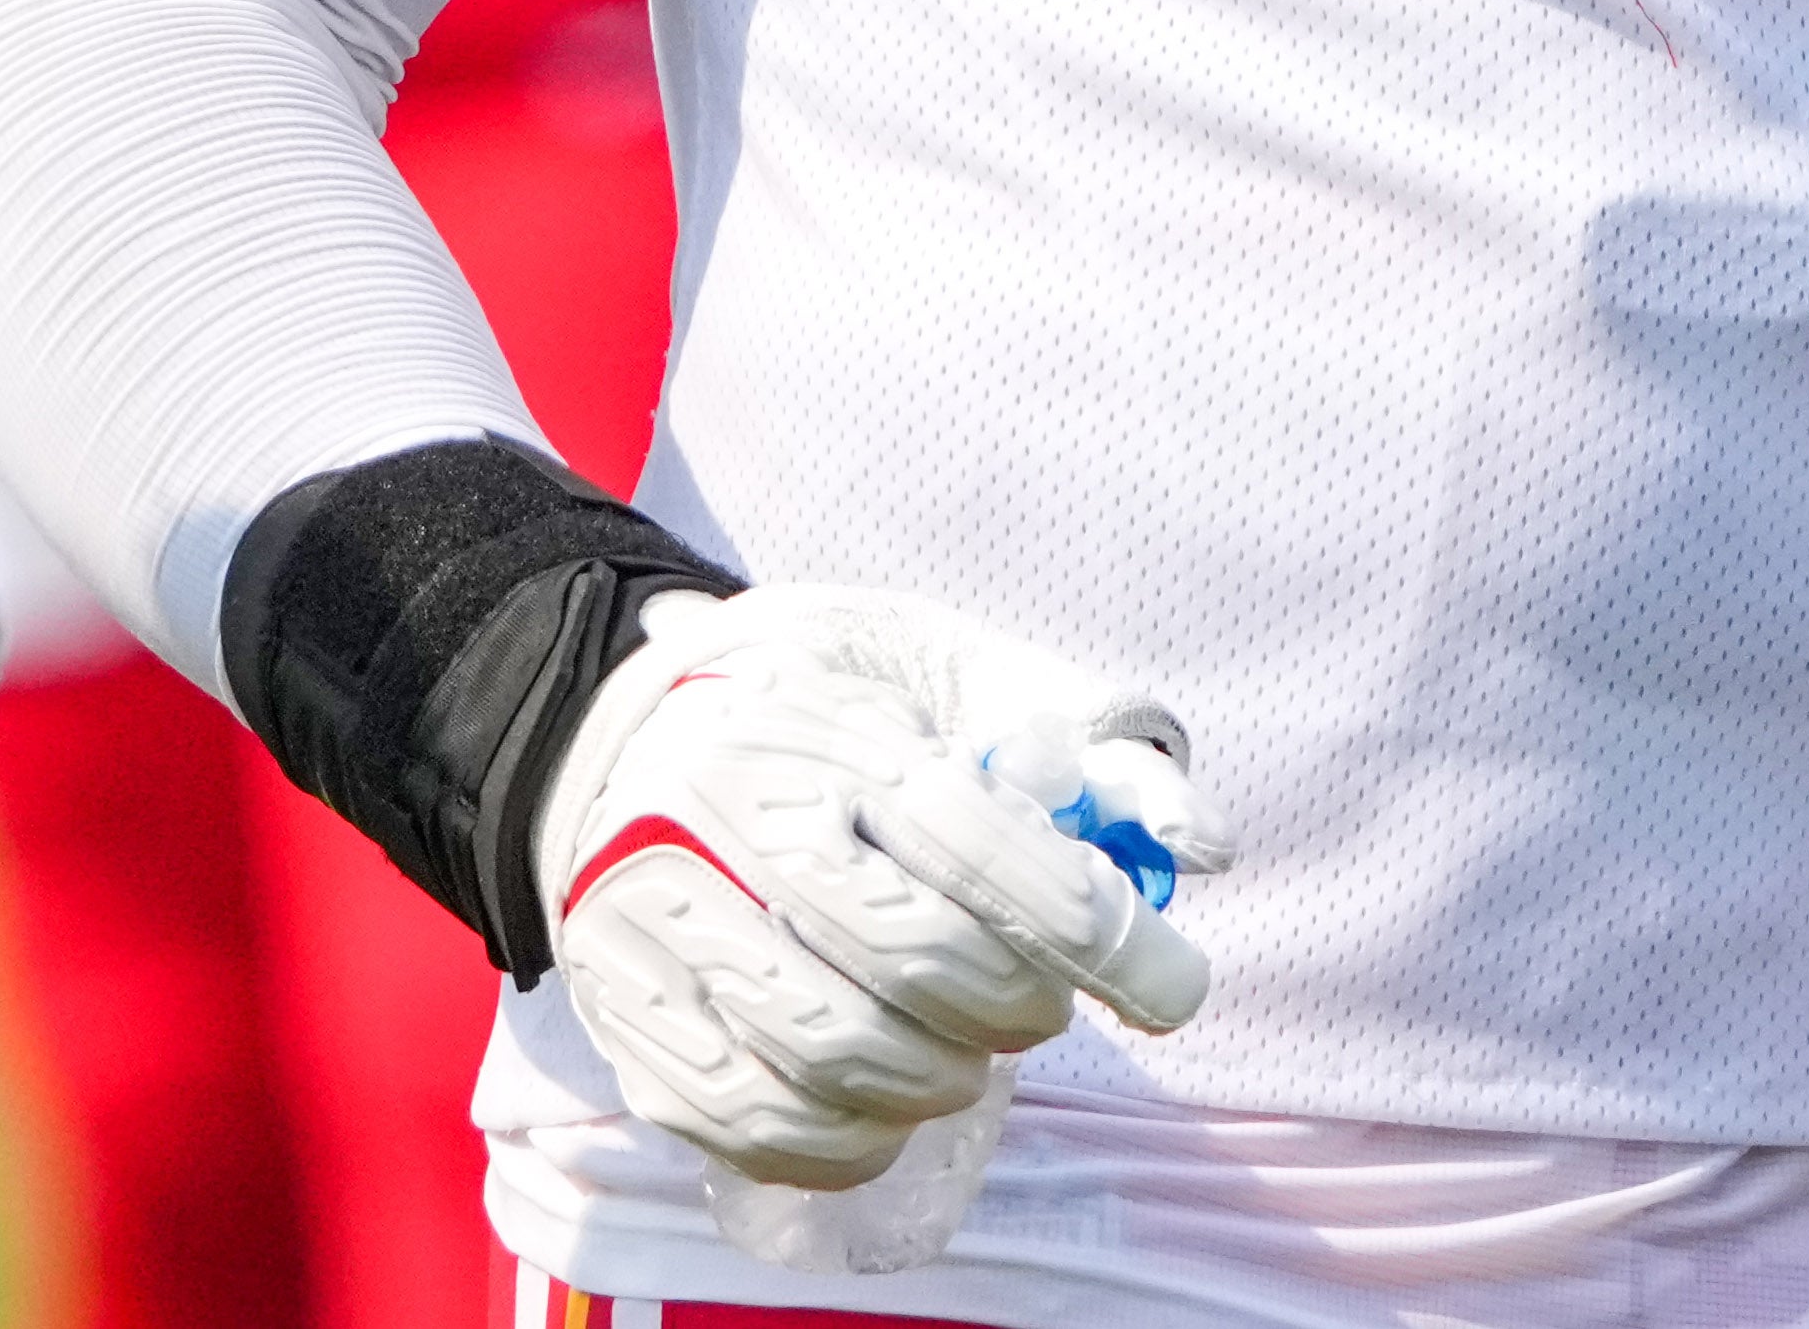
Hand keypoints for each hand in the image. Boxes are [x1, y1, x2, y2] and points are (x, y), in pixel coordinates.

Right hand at [529, 584, 1214, 1197]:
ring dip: (943, 1078)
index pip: (976, 843)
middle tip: (1042, 1008)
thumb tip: (1203, 844)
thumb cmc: (812, 702)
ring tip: (960, 1046)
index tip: (1169, 985)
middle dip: (1019, 1008)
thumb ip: (1079, 740)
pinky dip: (854, 1139)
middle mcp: (720, 823)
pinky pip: (759, 1124)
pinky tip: (885, 1100)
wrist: (604, 731)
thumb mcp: (939, 669)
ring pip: (839, 1057)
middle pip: (913, 962)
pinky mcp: (630, 1021)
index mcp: (814, 727)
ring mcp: (660, 931)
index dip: (1095, 930)